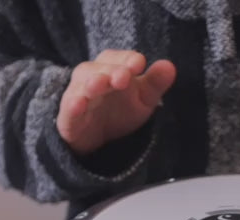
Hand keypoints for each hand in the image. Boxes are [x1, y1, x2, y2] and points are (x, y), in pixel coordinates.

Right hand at [57, 50, 175, 154]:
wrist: (99, 140)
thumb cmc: (121, 111)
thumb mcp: (143, 98)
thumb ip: (155, 83)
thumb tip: (170, 66)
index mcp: (111, 69)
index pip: (117, 59)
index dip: (127, 59)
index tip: (139, 64)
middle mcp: (93, 78)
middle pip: (99, 69)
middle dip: (112, 71)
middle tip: (124, 77)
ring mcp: (79, 96)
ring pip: (82, 85)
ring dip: (92, 82)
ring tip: (101, 84)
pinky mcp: (69, 116)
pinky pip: (69, 108)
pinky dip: (73, 105)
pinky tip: (79, 104)